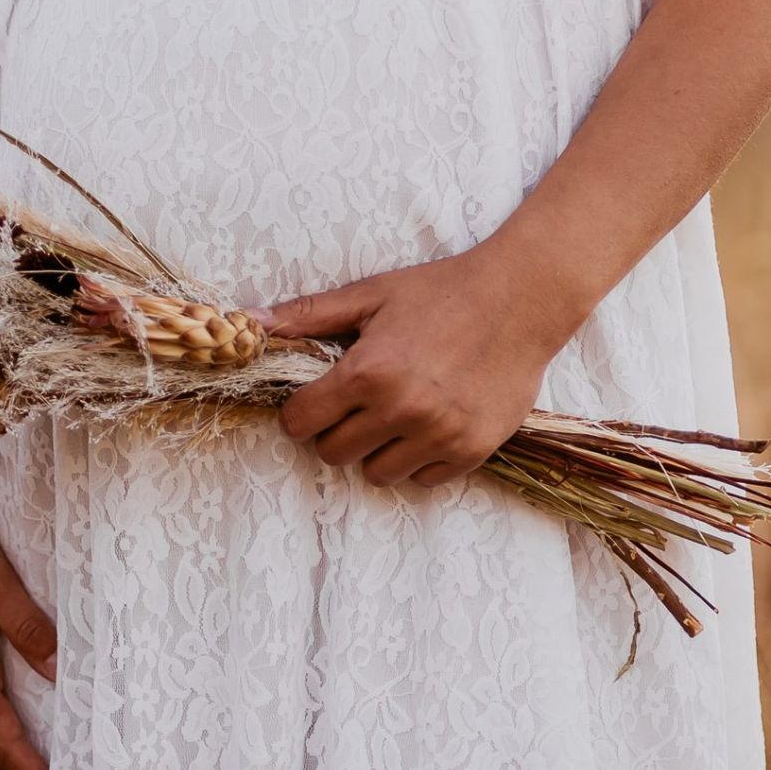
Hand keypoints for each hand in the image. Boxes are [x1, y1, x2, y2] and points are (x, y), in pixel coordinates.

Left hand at [245, 246, 567, 491]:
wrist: (520, 298)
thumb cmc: (441, 290)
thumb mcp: (372, 293)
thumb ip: (309, 314)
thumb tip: (250, 323)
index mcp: (368, 372)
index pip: (301, 422)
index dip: (299, 411)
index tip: (313, 399)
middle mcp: (400, 410)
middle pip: (333, 453)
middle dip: (334, 430)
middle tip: (356, 402)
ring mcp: (438, 435)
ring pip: (376, 473)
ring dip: (375, 449)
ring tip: (394, 413)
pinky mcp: (471, 451)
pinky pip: (423, 479)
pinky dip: (418, 458)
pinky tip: (428, 422)